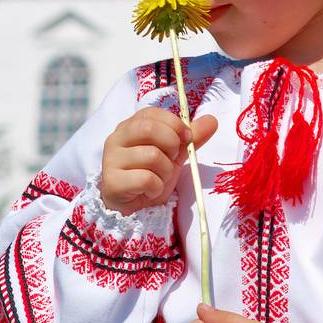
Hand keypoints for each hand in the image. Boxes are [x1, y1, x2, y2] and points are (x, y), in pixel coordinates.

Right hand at [100, 108, 217, 213]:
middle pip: (150, 129)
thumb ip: (191, 137)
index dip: (174, 124)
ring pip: (151, 156)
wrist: (135, 209)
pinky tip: (151, 190)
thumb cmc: (151, 176)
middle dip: (172, 144)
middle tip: (173, 159)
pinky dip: (157, 187)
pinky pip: (146, 179)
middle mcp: (117, 138)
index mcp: (130, 126)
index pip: (152, 113)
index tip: (186, 138)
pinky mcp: (111, 181)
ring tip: (160, 178)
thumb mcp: (175, 154)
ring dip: (166, 171)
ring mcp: (111, 160)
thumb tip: (212, 120)